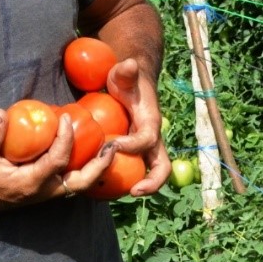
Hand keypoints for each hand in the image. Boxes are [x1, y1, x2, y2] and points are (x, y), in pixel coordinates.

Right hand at [0, 107, 118, 214]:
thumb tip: (2, 113)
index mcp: (30, 183)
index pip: (57, 161)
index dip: (66, 139)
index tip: (66, 117)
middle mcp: (44, 192)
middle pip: (82, 183)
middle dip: (100, 165)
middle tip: (113, 145)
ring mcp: (48, 194)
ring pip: (81, 185)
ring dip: (98, 168)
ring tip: (110, 148)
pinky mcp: (47, 190)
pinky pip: (73, 181)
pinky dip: (86, 170)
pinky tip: (92, 153)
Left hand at [105, 59, 169, 195]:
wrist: (131, 82)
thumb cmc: (125, 78)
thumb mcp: (123, 73)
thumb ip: (126, 71)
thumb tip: (129, 64)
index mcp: (151, 122)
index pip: (146, 139)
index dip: (131, 146)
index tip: (111, 145)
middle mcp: (152, 138)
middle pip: (162, 166)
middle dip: (153, 183)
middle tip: (134, 192)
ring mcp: (145, 148)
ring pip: (150, 173)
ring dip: (138, 187)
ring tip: (112, 197)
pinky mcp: (135, 152)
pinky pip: (133, 170)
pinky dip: (122, 180)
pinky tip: (100, 186)